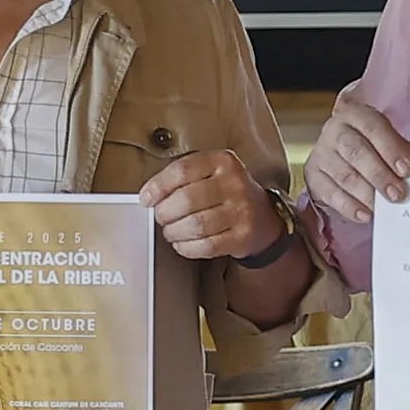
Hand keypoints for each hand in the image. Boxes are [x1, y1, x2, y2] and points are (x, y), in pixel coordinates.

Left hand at [143, 146, 283, 263]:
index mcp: (222, 161)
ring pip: (195, 225)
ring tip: (171, 231)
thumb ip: (181, 178)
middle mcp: (234, 183)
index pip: (182, 170)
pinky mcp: (242, 236)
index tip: (146, 199)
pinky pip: (206, 245)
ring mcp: (241, 211)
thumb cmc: (227, 193)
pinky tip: (183, 243)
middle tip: (161, 217)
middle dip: (165, 213)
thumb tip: (149, 195)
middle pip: (187, 199)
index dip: (158, 186)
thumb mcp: (209, 173)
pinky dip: (188, 247)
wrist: (263, 216)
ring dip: (174, 232)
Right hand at [302, 96, 409, 224]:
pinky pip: (329, 193)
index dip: (390, 148)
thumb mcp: (388, 142)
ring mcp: (321, 153)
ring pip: (343, 175)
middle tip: (398, 194)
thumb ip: (401, 153)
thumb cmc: (372, 148)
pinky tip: (365, 215)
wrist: (340, 154)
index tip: (407, 170)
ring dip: (366, 194)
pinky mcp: (312, 175)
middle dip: (379, 175)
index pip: (373, 127)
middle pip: (355, 151)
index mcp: (356, 115)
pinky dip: (348, 206)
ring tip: (384, 209)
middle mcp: (335, 130)